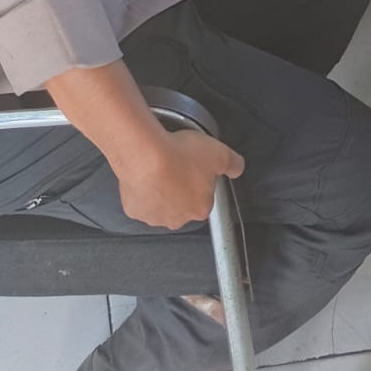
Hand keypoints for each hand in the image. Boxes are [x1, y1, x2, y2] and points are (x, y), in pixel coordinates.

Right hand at [118, 129, 243, 230]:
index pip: (206, 197)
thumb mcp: (219, 152)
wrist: (145, 155)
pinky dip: (142, 189)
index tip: (196, 165)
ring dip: (161, 189)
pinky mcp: (134, 209)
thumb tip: (237, 167)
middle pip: (183, 203)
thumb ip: (233, 163)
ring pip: (160, 204)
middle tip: (177, 164)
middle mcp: (177, 218)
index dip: (202, 179)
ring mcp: (154, 216)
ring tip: (159, 166)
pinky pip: (140, 200)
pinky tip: (144, 172)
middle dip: (181, 187)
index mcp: (200, 208)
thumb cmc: (179, 155)